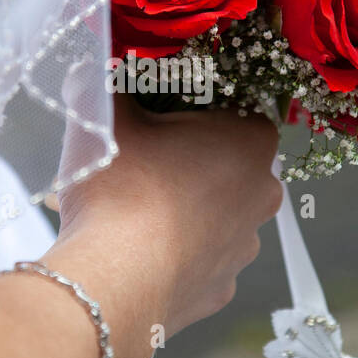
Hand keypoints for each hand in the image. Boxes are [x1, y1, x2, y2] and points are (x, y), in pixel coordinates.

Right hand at [57, 96, 282, 341]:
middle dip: (181, 158)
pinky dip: (170, 252)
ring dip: (175, 206)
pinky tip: (131, 248)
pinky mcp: (219, 291)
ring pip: (210, 214)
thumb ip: (105, 83)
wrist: (113, 280)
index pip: (233, 108)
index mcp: (250, 141)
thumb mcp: (106, 115)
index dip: (191, 107)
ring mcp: (244, 248)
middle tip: (133, 158)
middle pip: (222, 162)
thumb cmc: (122, 186)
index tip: (154, 113)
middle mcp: (261, 194)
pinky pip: (196, 260)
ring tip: (123, 206)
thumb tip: (95, 67)